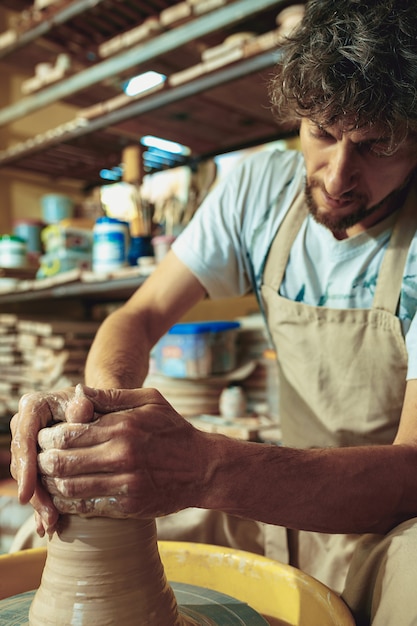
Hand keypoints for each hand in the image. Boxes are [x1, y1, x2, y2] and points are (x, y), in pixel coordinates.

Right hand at [10, 385, 95, 534]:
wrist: (97, 406)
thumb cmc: (97, 402)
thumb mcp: (93, 401)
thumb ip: (86, 404)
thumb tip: (80, 409)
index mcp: (33, 406)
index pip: (25, 438)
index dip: (26, 466)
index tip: (28, 491)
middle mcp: (25, 425)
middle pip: (23, 462)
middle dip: (34, 491)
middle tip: (48, 513)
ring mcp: (28, 444)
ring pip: (28, 476)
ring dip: (39, 501)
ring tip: (52, 521)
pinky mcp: (36, 460)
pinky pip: (35, 484)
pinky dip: (42, 504)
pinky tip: (47, 526)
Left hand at [36, 387, 207, 520]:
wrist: (203, 468)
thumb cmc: (174, 430)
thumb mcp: (150, 400)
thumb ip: (111, 396)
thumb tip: (76, 392)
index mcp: (122, 427)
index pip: (67, 433)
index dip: (47, 437)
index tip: (43, 437)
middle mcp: (121, 456)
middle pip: (61, 462)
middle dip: (42, 461)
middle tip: (39, 458)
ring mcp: (124, 484)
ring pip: (68, 488)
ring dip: (50, 484)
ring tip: (48, 477)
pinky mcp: (128, 507)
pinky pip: (86, 507)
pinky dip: (68, 503)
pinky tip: (65, 495)